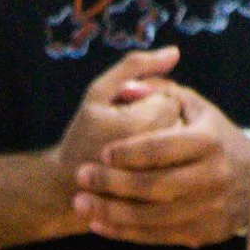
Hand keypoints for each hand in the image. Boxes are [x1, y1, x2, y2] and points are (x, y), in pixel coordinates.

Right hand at [54, 48, 186, 192]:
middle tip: (132, 134)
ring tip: (137, 152)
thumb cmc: (84, 134)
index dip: (148, 102)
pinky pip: (180, 170)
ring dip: (166, 145)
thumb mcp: (99, 93)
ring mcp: (164, 178)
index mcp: (144, 123)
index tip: (126, 114)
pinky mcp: (165, 197)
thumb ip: (135, 67)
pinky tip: (144, 168)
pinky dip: (166, 165)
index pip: (171, 98)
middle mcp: (160, 153)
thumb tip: (175, 51)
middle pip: (180, 121)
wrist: (67, 187)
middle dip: (160, 123)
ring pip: (183, 148)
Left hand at [71, 84, 249, 245]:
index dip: (129, 151)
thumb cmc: (216, 137)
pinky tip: (100, 224)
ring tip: (81, 203)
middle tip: (81, 176)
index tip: (102, 151)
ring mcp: (209, 208)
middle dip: (112, 182)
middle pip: (154, 185)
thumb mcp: (197, 108)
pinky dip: (125, 232)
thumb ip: (162, 93)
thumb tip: (127, 88)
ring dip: (111, 211)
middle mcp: (212, 176)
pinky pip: (158, 236)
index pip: (162, 148)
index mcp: (210, 140)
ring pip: (152, 216)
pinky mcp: (203, 233)